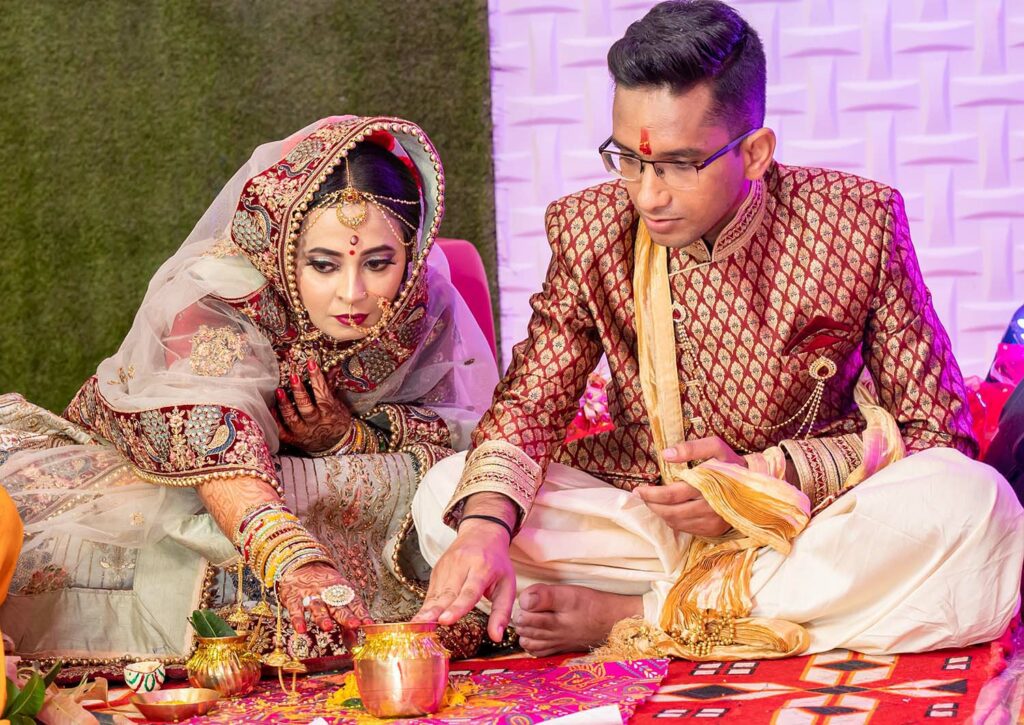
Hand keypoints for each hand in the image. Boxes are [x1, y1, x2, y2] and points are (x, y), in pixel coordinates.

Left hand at [275, 360, 352, 453]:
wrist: (335, 444)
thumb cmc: (336, 420)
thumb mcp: (337, 404)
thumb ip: (330, 386)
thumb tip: (333, 367)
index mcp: (328, 412)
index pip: (322, 393)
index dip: (317, 377)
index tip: (311, 363)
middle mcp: (315, 423)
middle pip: (306, 408)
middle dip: (299, 392)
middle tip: (294, 377)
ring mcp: (303, 432)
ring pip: (292, 419)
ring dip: (284, 405)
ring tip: (279, 391)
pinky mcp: (293, 439)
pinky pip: (281, 431)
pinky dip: (275, 420)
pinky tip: (270, 408)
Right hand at [276, 562, 371, 635]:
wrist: (302, 565)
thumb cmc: (324, 587)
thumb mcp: (338, 597)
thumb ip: (346, 618)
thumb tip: (355, 639)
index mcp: (342, 591)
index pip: (354, 603)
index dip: (362, 613)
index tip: (369, 624)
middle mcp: (327, 593)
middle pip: (338, 605)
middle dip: (346, 616)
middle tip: (354, 625)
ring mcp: (311, 595)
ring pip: (318, 606)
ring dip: (323, 617)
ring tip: (328, 627)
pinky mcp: (294, 598)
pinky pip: (296, 609)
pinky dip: (298, 619)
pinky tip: (301, 629)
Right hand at [413, 519, 516, 642]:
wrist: (482, 532)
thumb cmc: (497, 563)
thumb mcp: (507, 585)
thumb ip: (502, 612)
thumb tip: (496, 638)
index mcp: (482, 568)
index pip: (469, 591)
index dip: (457, 607)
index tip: (446, 620)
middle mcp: (462, 565)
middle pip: (447, 593)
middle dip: (435, 611)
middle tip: (424, 625)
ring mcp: (447, 566)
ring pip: (436, 592)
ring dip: (426, 610)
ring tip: (416, 625)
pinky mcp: (437, 569)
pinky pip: (431, 591)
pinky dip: (426, 605)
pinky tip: (420, 619)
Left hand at [635, 436, 745, 536]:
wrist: (756, 485)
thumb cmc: (731, 463)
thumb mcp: (715, 447)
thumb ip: (691, 448)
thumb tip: (665, 454)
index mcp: (707, 486)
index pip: (671, 494)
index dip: (651, 494)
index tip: (638, 489)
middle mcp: (709, 507)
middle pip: (670, 512)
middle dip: (651, 505)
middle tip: (641, 496)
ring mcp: (712, 521)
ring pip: (676, 522)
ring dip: (661, 513)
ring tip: (653, 502)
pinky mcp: (714, 530)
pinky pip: (686, 529)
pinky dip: (674, 520)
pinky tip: (670, 510)